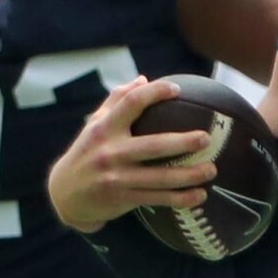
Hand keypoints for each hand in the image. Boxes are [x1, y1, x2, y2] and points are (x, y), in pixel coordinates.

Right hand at [46, 76, 218, 233]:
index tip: (177, 89)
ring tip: (212, 169)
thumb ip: (116, 102)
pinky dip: (181, 198)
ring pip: (161, 177)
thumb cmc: (87, 153)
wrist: (65, 195)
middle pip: (154, 145)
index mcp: (104, 128)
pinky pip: (158, 198)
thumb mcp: (94, 125)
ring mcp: (117, 177)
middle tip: (206, 137)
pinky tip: (200, 195)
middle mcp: (110, 152)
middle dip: (184, 142)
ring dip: (190, 175)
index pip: (131, 103)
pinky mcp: (123, 198)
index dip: (155, 93)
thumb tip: (143, 79)